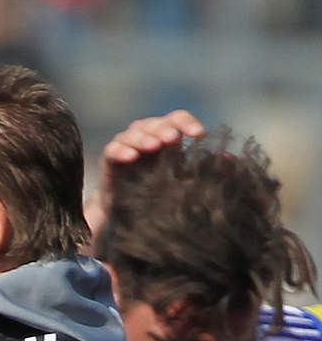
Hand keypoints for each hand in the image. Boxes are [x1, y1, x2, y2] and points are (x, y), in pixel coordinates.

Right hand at [84, 110, 205, 245]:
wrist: (129, 220)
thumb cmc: (161, 197)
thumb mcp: (185, 180)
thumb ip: (203, 167)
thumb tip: (230, 157)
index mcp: (165, 140)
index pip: (175, 120)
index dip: (186, 123)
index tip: (198, 135)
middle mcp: (145, 140)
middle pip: (153, 123)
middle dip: (163, 128)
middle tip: (171, 138)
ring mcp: (126, 149)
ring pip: (132, 132)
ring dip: (143, 137)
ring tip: (152, 146)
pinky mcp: (109, 163)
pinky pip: (112, 150)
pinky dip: (121, 150)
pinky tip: (131, 156)